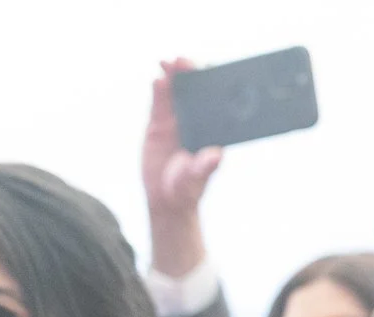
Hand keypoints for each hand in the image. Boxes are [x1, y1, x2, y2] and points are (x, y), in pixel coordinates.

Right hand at [142, 58, 220, 277]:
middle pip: (195, 92)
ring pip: (176, 93)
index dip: (213, 85)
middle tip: (185, 61)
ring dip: (174, 77)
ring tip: (169, 62)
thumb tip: (216, 156)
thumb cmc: (187, 189)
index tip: (210, 72)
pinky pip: (159, 102)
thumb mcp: (196, 178)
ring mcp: (177, 121)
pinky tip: (157, 79)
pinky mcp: (159, 123)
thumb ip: (204, 166)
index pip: (215, 103)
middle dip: (191, 74)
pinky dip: (158, 90)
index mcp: (211, 131)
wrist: (164, 198)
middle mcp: (196, 122)